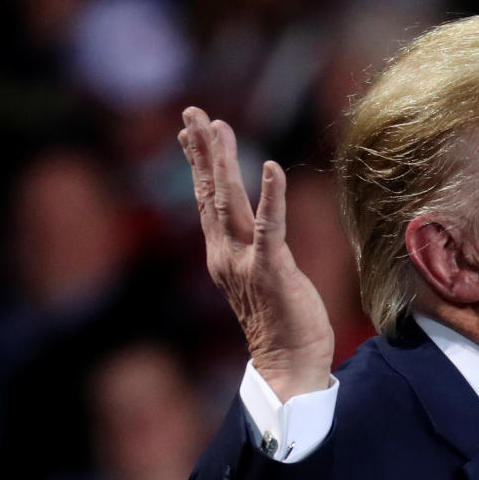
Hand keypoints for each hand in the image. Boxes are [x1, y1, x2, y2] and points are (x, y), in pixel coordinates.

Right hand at [179, 107, 333, 398]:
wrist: (287, 366)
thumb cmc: (282, 325)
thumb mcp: (259, 281)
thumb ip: (253, 252)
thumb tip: (255, 228)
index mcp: (223, 256)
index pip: (207, 201)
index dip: (199, 164)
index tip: (191, 131)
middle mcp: (226, 255)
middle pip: (209, 193)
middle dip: (201, 150)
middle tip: (193, 113)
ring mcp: (245, 262)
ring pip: (228, 202)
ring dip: (222, 161)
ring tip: (217, 126)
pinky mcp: (272, 270)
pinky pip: (269, 227)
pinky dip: (270, 196)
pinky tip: (272, 167)